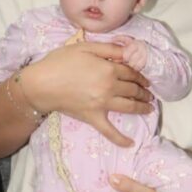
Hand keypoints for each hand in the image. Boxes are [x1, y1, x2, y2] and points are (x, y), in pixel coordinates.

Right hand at [21, 42, 151, 146]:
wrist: (41, 84)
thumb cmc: (60, 62)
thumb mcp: (85, 47)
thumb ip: (109, 48)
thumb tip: (128, 50)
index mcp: (110, 69)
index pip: (131, 73)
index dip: (141, 76)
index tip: (146, 80)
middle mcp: (110, 87)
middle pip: (133, 90)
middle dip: (144, 92)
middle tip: (150, 94)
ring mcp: (103, 104)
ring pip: (129, 107)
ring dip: (142, 108)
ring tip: (149, 108)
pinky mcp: (93, 118)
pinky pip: (109, 131)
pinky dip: (121, 139)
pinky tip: (130, 143)